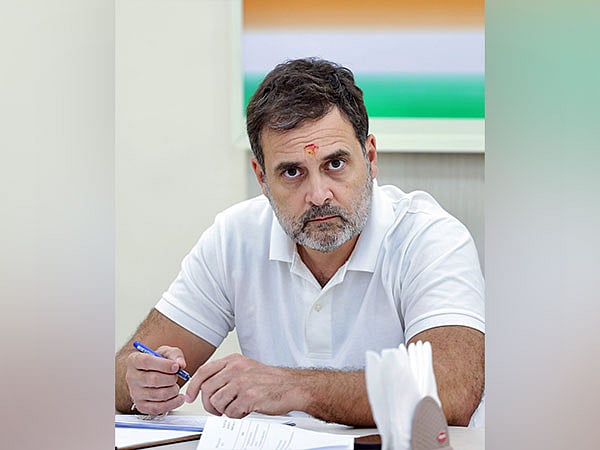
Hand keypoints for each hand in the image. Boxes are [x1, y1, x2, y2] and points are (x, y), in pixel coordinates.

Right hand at [125, 345, 186, 415]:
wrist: (150, 374)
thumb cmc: (157, 363)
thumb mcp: (166, 352)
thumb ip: (175, 355)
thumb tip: (180, 364)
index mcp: (135, 360)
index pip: (147, 362)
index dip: (164, 365)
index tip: (176, 367)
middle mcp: (132, 377)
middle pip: (153, 379)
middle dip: (171, 378)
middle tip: (176, 376)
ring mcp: (135, 393)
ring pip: (158, 394)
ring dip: (173, 390)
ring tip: (175, 385)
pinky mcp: (141, 406)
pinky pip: (158, 408)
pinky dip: (172, 403)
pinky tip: (178, 398)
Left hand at [184, 354, 302, 417]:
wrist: (292, 386)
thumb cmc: (271, 379)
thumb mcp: (246, 368)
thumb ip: (227, 373)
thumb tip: (207, 387)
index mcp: (234, 360)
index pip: (204, 371)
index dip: (193, 386)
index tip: (190, 396)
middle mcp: (236, 369)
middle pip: (207, 389)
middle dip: (208, 404)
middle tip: (216, 409)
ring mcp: (242, 382)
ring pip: (217, 402)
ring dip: (224, 410)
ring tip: (236, 408)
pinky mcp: (248, 396)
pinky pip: (230, 412)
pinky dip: (236, 415)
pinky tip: (245, 410)